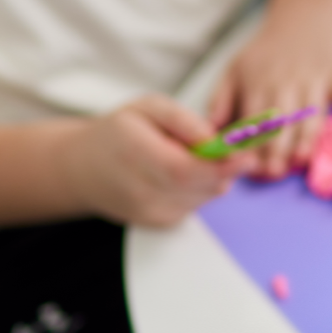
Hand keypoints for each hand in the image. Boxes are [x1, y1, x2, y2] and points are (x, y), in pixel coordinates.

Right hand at [61, 94, 253, 227]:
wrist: (85, 169)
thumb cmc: (117, 134)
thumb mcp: (147, 108)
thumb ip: (182, 119)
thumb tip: (214, 137)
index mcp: (134, 154)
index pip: (184, 168)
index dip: (220, 165)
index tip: (246, 155)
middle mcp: (140, 190)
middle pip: (200, 186)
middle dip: (225, 168)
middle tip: (231, 148)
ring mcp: (150, 212)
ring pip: (204, 197)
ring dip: (212, 177)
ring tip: (188, 156)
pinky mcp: (159, 223)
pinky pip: (196, 205)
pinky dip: (200, 188)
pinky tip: (180, 174)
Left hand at [209, 0, 331, 178]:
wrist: (307, 15)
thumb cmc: (269, 51)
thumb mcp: (237, 67)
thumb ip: (221, 99)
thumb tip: (210, 129)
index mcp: (258, 82)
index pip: (253, 121)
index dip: (252, 146)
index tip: (251, 168)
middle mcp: (286, 81)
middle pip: (280, 123)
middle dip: (275, 150)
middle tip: (274, 173)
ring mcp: (315, 77)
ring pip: (310, 114)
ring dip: (305, 139)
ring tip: (299, 160)